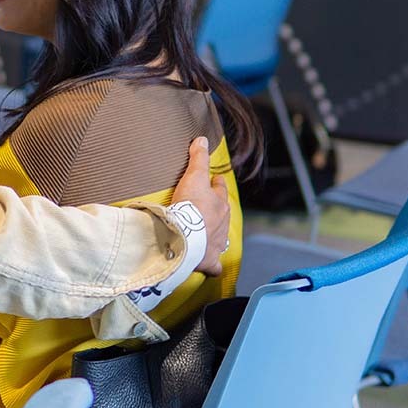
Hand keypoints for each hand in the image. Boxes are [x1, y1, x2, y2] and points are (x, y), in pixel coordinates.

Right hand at [171, 137, 229, 276]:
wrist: (185, 236)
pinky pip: (214, 266)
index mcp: (219, 204)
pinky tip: (210, 267)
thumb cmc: (190, 206)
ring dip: (214, 234)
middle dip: (217, 210)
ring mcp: (217, 243)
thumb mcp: (193, 176)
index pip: (219, 190)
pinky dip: (213, 266)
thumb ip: (198, 158)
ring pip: (220, 237)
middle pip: (222, 213)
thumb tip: (202, 139)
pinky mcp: (209, 260)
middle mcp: (222, 223)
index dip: (216, 184)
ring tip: (205, 234)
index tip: (215, 181)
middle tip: (209, 206)